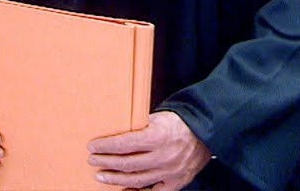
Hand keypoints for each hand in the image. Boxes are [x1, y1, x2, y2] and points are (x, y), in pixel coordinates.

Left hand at [87, 111, 210, 190]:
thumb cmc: (180, 123)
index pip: (124, 144)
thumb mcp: (159, 117)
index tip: (92, 146)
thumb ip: (139, 126)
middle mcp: (163, 156)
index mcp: (158, 136)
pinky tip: (123, 190)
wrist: (207, 132)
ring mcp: (170, 172)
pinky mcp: (176, 183)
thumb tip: (115, 131)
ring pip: (135, 181)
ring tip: (101, 175)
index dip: (105, 146)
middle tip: (93, 160)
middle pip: (126, 164)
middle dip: (105, 162)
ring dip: (115, 178)